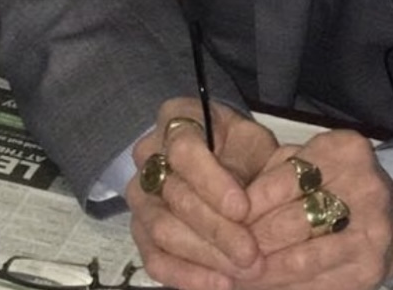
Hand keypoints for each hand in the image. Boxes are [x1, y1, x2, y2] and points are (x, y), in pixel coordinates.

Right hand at [126, 97, 278, 289]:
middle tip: (251, 253)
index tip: (243, 209)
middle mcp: (148, 154)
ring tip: (242, 270)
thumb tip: (248, 204)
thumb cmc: (241, 147)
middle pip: (175, 196)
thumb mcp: (253, 142)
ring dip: (205, 256)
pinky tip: (218, 283)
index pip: (184, 149)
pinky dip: (186, 275)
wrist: (224, 160)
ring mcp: (139, 195)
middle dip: (217, 229)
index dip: (212, 182)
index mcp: (176, 118)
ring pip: (163, 230)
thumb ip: (247, 164)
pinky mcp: (139, 230)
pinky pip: (154, 259)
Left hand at [237, 129, 392, 289]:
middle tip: (221, 254)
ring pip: (301, 259)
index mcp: (345, 151)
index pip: (285, 178)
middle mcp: (364, 187)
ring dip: (262, 273)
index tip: (221, 219)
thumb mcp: (314, 161)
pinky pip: (314, 285)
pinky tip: (261, 286)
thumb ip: (275, 173)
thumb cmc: (340, 183)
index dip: (249, 204)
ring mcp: (370, 232)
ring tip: (234, 276)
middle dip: (251, 242)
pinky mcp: (368, 271)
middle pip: (291, 221)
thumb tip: (227, 208)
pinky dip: (283, 288)